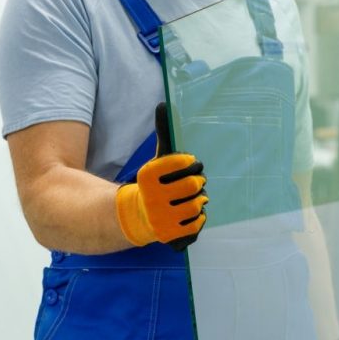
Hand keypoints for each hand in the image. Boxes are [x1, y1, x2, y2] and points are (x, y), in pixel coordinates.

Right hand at [116, 103, 207, 250]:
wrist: (139, 217)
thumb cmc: (155, 184)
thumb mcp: (156, 159)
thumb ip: (163, 133)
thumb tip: (163, 104)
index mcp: (148, 175)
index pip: (186, 162)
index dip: (191, 163)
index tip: (189, 165)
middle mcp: (152, 197)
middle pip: (195, 184)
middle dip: (197, 183)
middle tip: (192, 184)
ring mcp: (161, 218)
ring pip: (199, 204)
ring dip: (198, 201)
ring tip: (188, 200)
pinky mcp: (170, 235)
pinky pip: (199, 223)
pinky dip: (198, 217)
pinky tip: (186, 214)